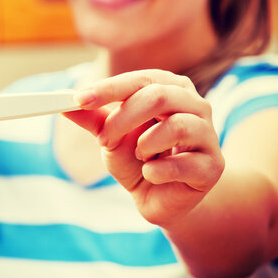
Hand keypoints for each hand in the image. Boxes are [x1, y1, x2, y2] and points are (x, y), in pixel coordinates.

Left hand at [64, 69, 223, 225]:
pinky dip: (156, 171)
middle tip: (102, 139)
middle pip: (158, 96)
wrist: (161, 198)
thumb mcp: (111, 136)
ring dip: (144, 145)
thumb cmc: (138, 158)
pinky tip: (152, 174)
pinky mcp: (213, 166)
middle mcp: (195, 105)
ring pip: (176, 126)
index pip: (140, 79)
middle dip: (122, 119)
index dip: (108, 89)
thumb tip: (64, 104)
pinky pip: (181, 163)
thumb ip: (92, 118)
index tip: (78, 99)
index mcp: (170, 88)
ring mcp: (208, 134)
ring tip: (139, 156)